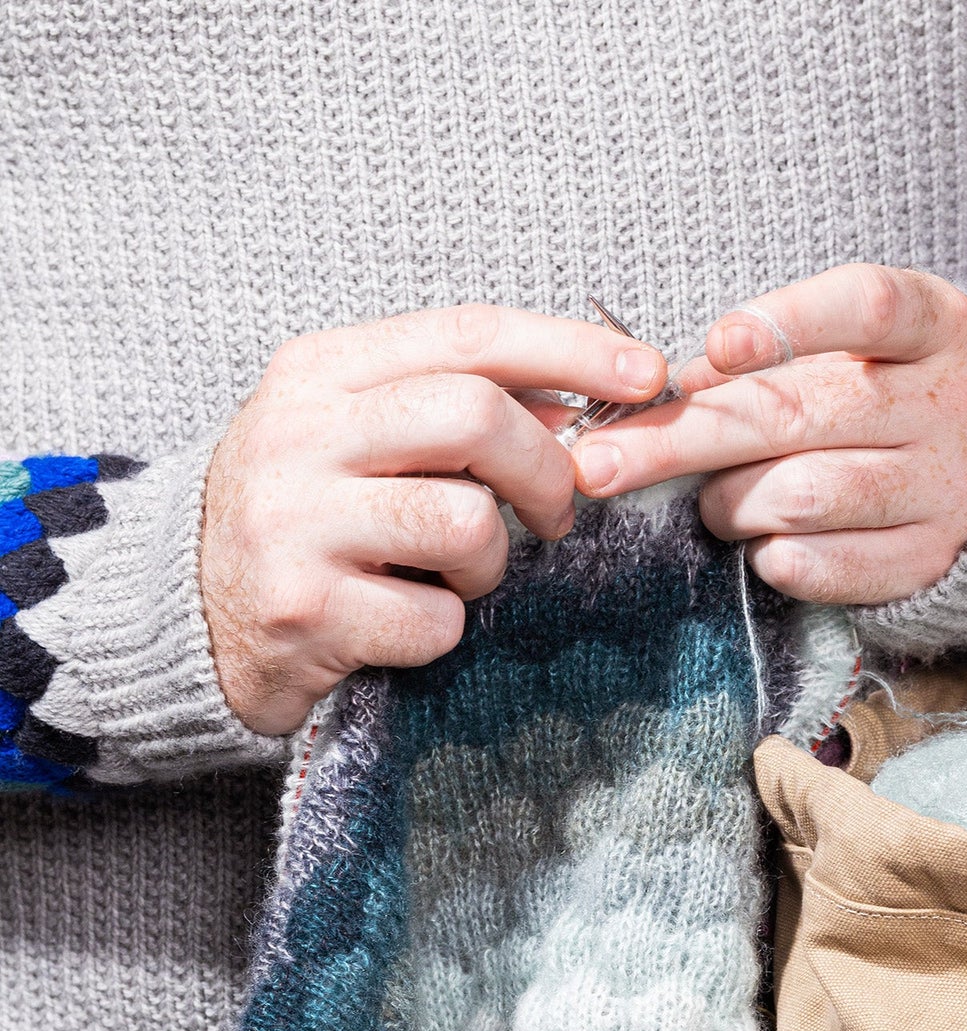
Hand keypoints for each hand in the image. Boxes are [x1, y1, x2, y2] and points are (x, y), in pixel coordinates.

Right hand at [201, 305, 667, 733]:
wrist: (189, 616)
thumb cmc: (305, 519)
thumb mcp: (357, 434)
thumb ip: (450, 406)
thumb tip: (580, 398)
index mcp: (318, 372)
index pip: (467, 335)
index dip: (572, 349)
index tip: (648, 374)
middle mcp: (299, 436)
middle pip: (477, 418)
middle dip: (547, 470)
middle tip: (556, 513)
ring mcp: (296, 525)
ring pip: (467, 523)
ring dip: (491, 562)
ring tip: (457, 574)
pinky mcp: (307, 613)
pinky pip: (437, 621)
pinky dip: (445, 630)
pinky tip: (405, 622)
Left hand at [565, 265, 966, 607]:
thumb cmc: (897, 396)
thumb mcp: (865, 346)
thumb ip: (783, 354)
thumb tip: (681, 386)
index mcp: (936, 326)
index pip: (864, 306)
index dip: (783, 323)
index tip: (709, 350)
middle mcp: (953, 404)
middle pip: (804, 414)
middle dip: (686, 438)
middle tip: (600, 464)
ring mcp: (949, 489)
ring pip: (805, 496)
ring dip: (731, 503)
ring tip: (715, 502)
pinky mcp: (931, 561)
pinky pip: (825, 566)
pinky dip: (774, 557)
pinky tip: (764, 542)